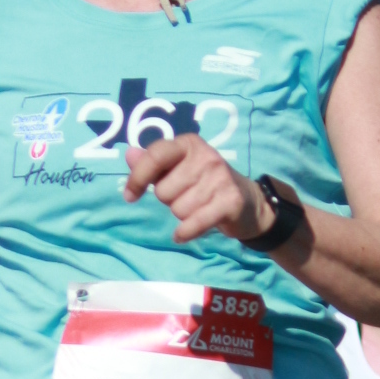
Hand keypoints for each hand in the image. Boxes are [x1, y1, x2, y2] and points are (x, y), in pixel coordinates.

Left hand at [123, 135, 266, 244]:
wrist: (250, 202)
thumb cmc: (206, 184)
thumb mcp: (180, 169)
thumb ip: (153, 163)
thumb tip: (129, 154)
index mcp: (189, 144)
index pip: (155, 156)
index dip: (138, 178)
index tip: (130, 196)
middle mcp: (206, 157)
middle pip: (164, 190)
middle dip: (169, 200)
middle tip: (187, 198)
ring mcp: (220, 178)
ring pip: (177, 209)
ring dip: (182, 215)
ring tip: (198, 208)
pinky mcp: (230, 202)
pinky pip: (193, 223)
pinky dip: (185, 232)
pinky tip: (183, 234)